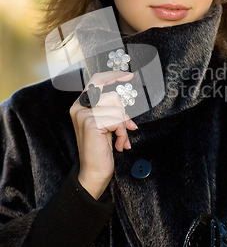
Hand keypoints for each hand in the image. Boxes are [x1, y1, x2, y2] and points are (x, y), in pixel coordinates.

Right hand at [70, 71, 137, 198]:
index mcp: (81, 105)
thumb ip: (110, 109)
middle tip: (128, 128)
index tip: (128, 75)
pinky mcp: (91, 122)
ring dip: (124, 127)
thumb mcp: (106, 124)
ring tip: (120, 139)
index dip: (113, 75)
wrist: (94, 172)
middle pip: (112, 95)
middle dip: (124, 113)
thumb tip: (124, 101)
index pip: (97, 81)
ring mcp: (83, 114)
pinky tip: (119, 144)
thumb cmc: (101, 149)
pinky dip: (123, 134)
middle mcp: (79, 107)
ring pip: (117, 109)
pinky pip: (117, 120)